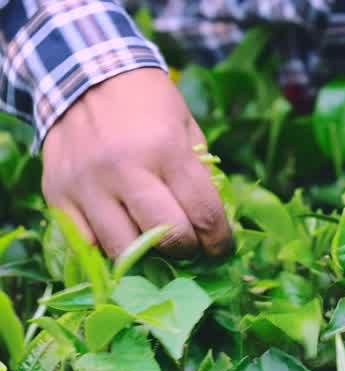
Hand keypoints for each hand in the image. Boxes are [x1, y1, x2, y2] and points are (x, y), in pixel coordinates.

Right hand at [41, 68, 231, 257]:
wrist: (83, 76)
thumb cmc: (147, 106)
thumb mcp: (187, 129)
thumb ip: (201, 177)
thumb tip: (214, 228)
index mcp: (165, 150)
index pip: (203, 215)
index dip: (219, 241)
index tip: (221, 247)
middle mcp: (123, 169)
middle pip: (167, 238)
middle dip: (186, 250)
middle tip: (190, 246)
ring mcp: (86, 184)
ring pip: (124, 249)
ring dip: (147, 255)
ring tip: (156, 244)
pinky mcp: (57, 193)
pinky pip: (85, 243)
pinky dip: (108, 246)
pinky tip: (122, 235)